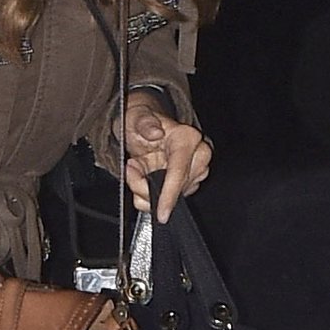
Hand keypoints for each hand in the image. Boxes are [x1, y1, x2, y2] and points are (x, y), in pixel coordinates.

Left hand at [117, 94, 212, 222]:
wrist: (143, 126)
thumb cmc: (142, 121)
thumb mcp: (136, 116)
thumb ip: (144, 123)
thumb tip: (155, 132)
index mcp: (187, 138)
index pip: (180, 171)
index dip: (170, 194)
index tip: (161, 212)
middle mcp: (197, 155)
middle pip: (177, 189)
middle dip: (148, 188)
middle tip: (132, 168)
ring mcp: (195, 171)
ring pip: (173, 198)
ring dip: (147, 190)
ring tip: (137, 167)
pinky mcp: (188, 183)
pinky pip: (169, 200)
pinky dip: (149, 195)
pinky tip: (143, 177)